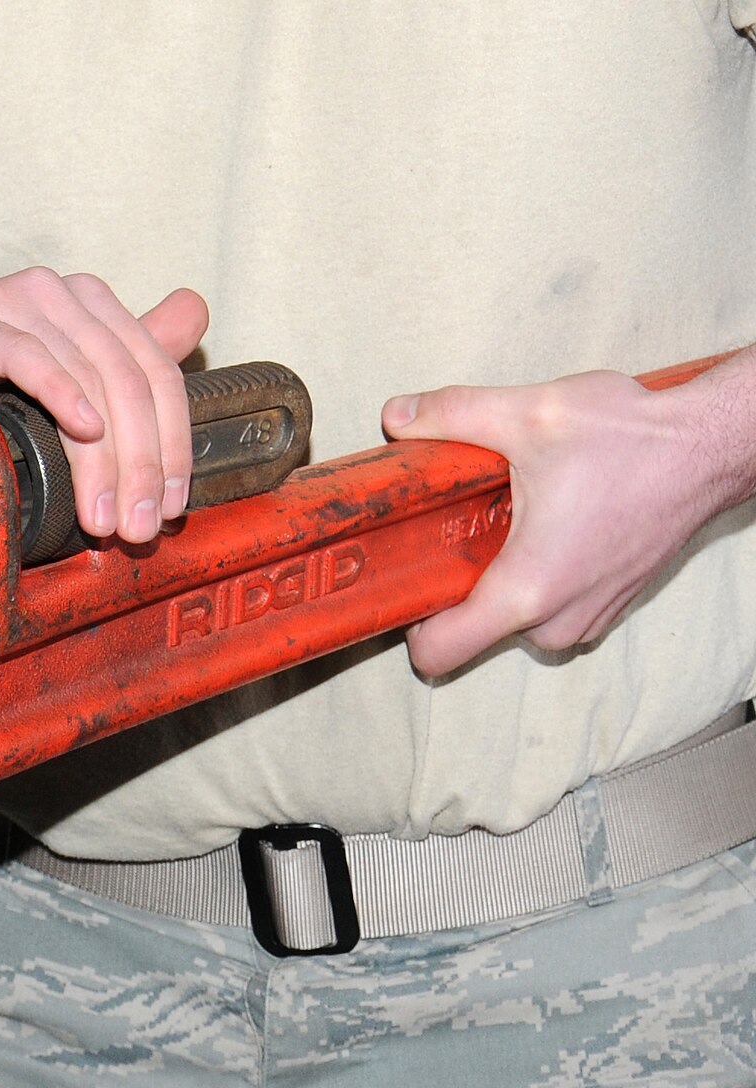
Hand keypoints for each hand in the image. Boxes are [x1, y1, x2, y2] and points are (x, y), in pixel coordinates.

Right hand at [0, 269, 207, 541]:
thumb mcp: (60, 391)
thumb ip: (127, 360)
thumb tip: (196, 316)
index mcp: (88, 306)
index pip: (154, 369)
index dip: (173, 441)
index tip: (168, 507)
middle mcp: (54, 292)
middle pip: (127, 375)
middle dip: (140, 461)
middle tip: (137, 526)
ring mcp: (7, 300)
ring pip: (83, 372)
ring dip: (101, 454)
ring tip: (101, 514)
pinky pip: (23, 353)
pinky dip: (58, 390)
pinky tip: (81, 428)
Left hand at [383, 370, 722, 675]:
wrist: (710, 447)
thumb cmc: (635, 439)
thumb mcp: (528, 414)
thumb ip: (452, 415)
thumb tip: (397, 417)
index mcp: (527, 590)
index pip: (438, 653)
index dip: (408, 624)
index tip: (404, 583)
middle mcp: (558, 620)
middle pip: (470, 630)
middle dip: (458, 584)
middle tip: (464, 529)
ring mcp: (587, 618)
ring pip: (511, 620)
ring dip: (502, 579)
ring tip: (513, 520)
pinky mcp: (606, 607)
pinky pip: (549, 609)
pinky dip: (537, 577)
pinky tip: (547, 525)